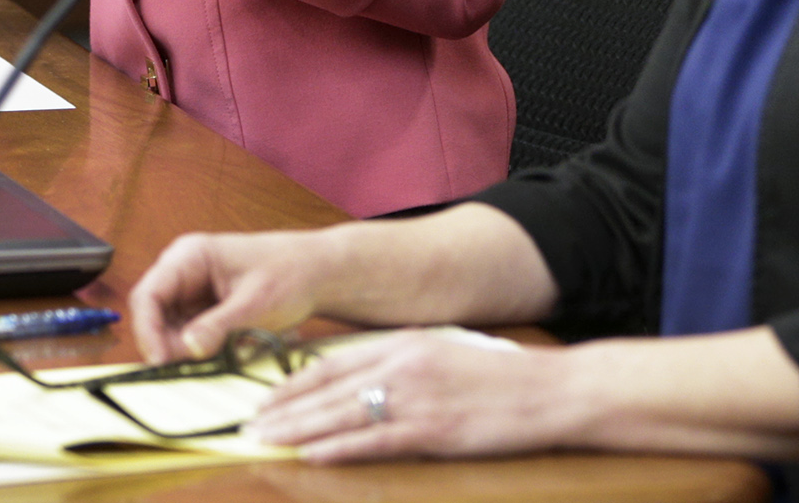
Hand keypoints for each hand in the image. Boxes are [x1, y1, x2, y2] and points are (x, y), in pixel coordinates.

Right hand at [131, 230, 335, 361]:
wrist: (317, 272)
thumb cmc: (290, 274)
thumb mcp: (256, 304)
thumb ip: (219, 326)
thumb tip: (185, 348)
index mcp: (190, 256)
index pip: (148, 295)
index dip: (148, 331)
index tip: (160, 362)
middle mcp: (184, 271)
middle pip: (154, 315)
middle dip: (169, 345)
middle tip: (193, 368)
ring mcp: (192, 290)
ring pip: (170, 330)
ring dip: (187, 351)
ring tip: (221, 355)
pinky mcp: (204, 309)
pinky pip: (189, 335)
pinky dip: (202, 350)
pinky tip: (227, 351)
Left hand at [248, 331, 579, 461]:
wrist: (550, 391)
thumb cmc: (500, 380)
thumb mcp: (443, 356)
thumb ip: (401, 365)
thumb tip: (360, 382)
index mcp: (404, 343)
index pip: (334, 362)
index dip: (293, 382)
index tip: (263, 398)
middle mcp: (403, 365)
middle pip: (329, 388)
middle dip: (284, 408)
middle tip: (248, 425)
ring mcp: (417, 398)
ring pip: (342, 414)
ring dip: (299, 428)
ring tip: (265, 440)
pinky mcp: (433, 430)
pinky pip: (375, 440)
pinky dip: (339, 448)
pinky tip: (312, 455)